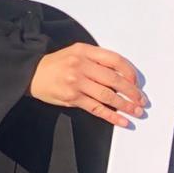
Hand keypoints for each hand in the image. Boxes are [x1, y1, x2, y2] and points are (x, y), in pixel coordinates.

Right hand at [29, 42, 147, 128]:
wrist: (31, 73)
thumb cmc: (56, 64)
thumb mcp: (75, 52)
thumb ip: (96, 60)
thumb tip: (122, 75)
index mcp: (84, 52)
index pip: (114, 60)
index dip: (129, 72)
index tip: (136, 82)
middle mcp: (81, 66)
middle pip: (114, 80)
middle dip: (132, 92)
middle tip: (142, 100)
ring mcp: (76, 83)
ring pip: (108, 96)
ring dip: (126, 105)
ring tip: (137, 111)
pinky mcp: (72, 98)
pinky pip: (96, 108)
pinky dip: (112, 116)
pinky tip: (122, 121)